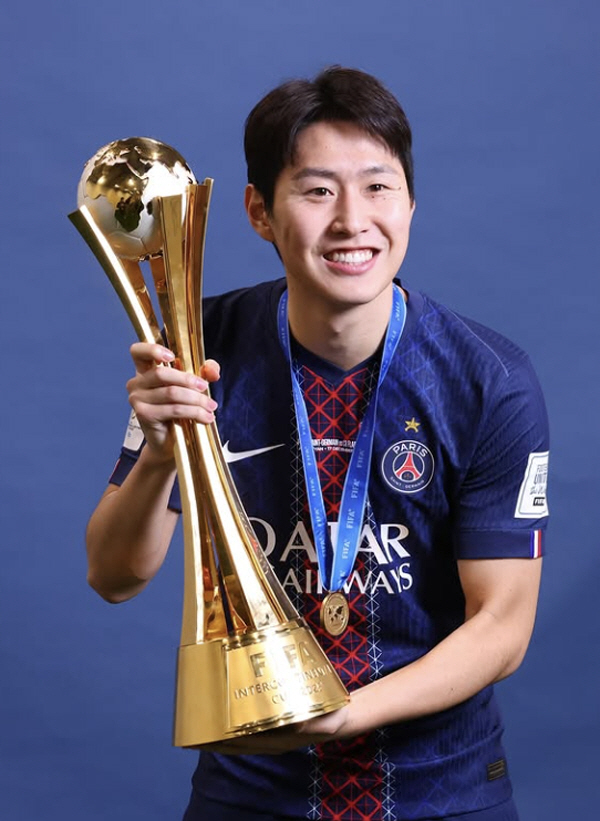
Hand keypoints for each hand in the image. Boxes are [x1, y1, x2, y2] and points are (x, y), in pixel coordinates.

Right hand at [127, 342, 220, 461]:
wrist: (171, 442)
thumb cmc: (179, 412)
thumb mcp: (194, 387)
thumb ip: (204, 373)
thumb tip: (212, 369)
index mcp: (145, 371)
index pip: (138, 352)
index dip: (152, 349)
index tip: (171, 356)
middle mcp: (136, 383)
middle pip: (161, 373)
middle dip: (188, 380)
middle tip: (205, 388)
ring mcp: (137, 400)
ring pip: (171, 393)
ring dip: (196, 400)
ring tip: (211, 407)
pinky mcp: (144, 415)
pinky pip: (173, 409)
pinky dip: (194, 412)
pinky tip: (205, 417)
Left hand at [196, 704, 350, 755]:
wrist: (342, 718)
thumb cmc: (333, 718)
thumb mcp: (326, 720)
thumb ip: (313, 722)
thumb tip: (295, 720)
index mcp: (281, 741)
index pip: (247, 742)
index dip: (226, 739)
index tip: (209, 733)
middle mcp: (272, 740)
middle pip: (238, 743)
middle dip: (217, 738)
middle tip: (197, 726)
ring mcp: (272, 735)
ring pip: (241, 738)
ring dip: (223, 732)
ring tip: (205, 721)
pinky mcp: (274, 726)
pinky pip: (249, 729)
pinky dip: (235, 724)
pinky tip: (227, 714)